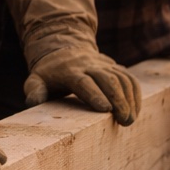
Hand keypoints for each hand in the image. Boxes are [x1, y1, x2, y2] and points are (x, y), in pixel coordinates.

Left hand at [24, 46, 140, 125]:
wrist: (63, 49)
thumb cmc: (49, 73)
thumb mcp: (36, 80)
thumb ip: (34, 90)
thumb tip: (34, 102)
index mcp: (68, 71)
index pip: (83, 82)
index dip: (95, 95)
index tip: (106, 110)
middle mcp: (88, 65)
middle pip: (107, 79)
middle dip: (118, 100)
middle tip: (125, 120)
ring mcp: (103, 64)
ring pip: (121, 77)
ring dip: (129, 98)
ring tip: (130, 119)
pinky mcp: (114, 66)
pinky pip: (129, 77)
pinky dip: (135, 93)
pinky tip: (136, 109)